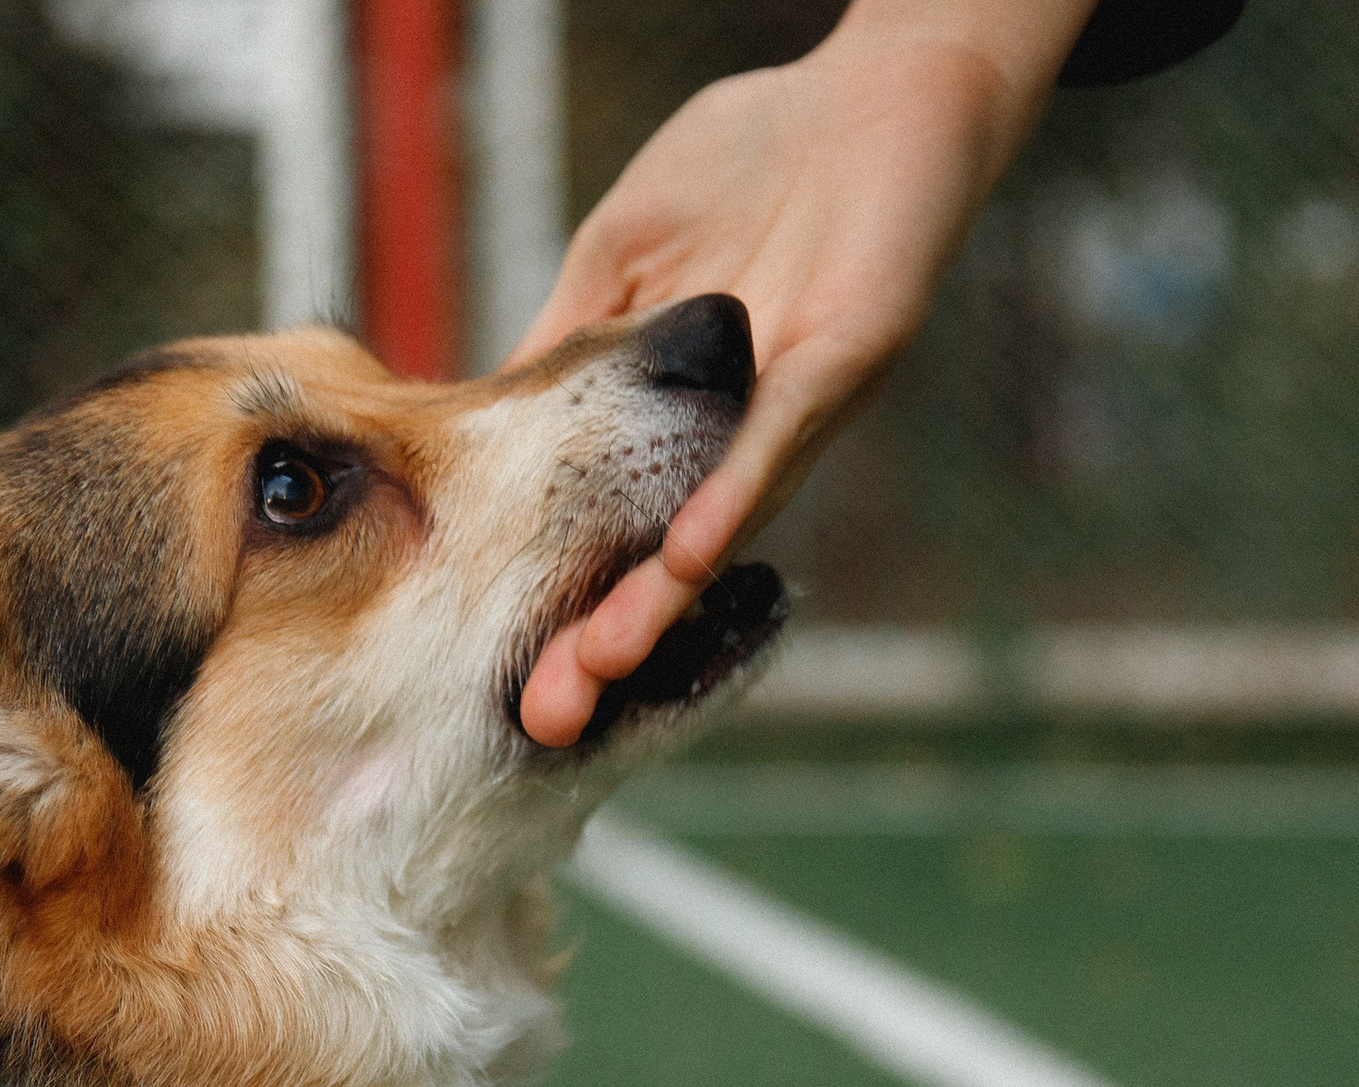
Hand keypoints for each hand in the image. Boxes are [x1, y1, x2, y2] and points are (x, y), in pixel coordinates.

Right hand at [511, 0, 1092, 745]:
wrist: (876, 92)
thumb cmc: (753, 162)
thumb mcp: (619, 256)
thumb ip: (565, 335)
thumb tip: (482, 414)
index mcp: (685, 422)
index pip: (613, 527)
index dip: (564, 596)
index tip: (506, 673)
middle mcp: (742, 441)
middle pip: (666, 559)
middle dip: (605, 642)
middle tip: (546, 723)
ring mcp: (796, 409)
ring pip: (718, 524)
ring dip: (656, 603)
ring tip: (596, 667)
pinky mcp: (848, 360)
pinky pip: (780, 442)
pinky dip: (730, 499)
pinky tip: (683, 557)